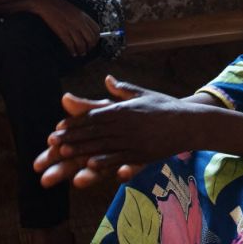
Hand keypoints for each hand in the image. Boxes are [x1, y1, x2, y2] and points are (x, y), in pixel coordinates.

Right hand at [31, 0, 99, 56]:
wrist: (47, 4)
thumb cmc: (60, 7)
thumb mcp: (76, 11)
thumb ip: (83, 20)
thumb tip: (88, 32)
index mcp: (84, 16)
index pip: (96, 30)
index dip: (96, 38)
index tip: (94, 42)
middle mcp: (79, 22)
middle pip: (91, 39)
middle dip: (90, 47)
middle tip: (87, 49)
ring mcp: (71, 27)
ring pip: (81, 44)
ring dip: (82, 51)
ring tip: (80, 53)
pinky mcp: (62, 32)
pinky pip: (70, 45)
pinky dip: (72, 51)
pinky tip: (72, 52)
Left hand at [34, 76, 195, 187]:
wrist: (190, 121)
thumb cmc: (166, 106)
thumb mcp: (144, 93)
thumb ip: (123, 89)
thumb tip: (107, 78)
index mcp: (124, 109)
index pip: (94, 117)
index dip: (75, 123)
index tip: (58, 129)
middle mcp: (126, 124)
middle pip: (94, 132)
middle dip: (72, 138)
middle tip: (52, 144)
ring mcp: (134, 140)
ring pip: (103, 145)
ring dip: (81, 150)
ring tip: (64, 154)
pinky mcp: (143, 153)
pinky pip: (120, 158)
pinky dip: (104, 161)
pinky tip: (90, 164)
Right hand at [34, 86, 144, 188]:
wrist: (157, 118)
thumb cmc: (124, 115)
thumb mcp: (104, 109)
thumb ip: (85, 107)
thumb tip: (64, 97)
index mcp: (89, 139)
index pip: (65, 148)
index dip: (51, 157)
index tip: (36, 165)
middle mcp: (100, 152)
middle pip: (77, 164)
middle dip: (62, 172)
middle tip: (45, 180)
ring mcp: (117, 159)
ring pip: (101, 171)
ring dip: (90, 176)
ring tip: (79, 181)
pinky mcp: (137, 161)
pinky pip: (132, 168)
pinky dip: (126, 171)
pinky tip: (122, 173)